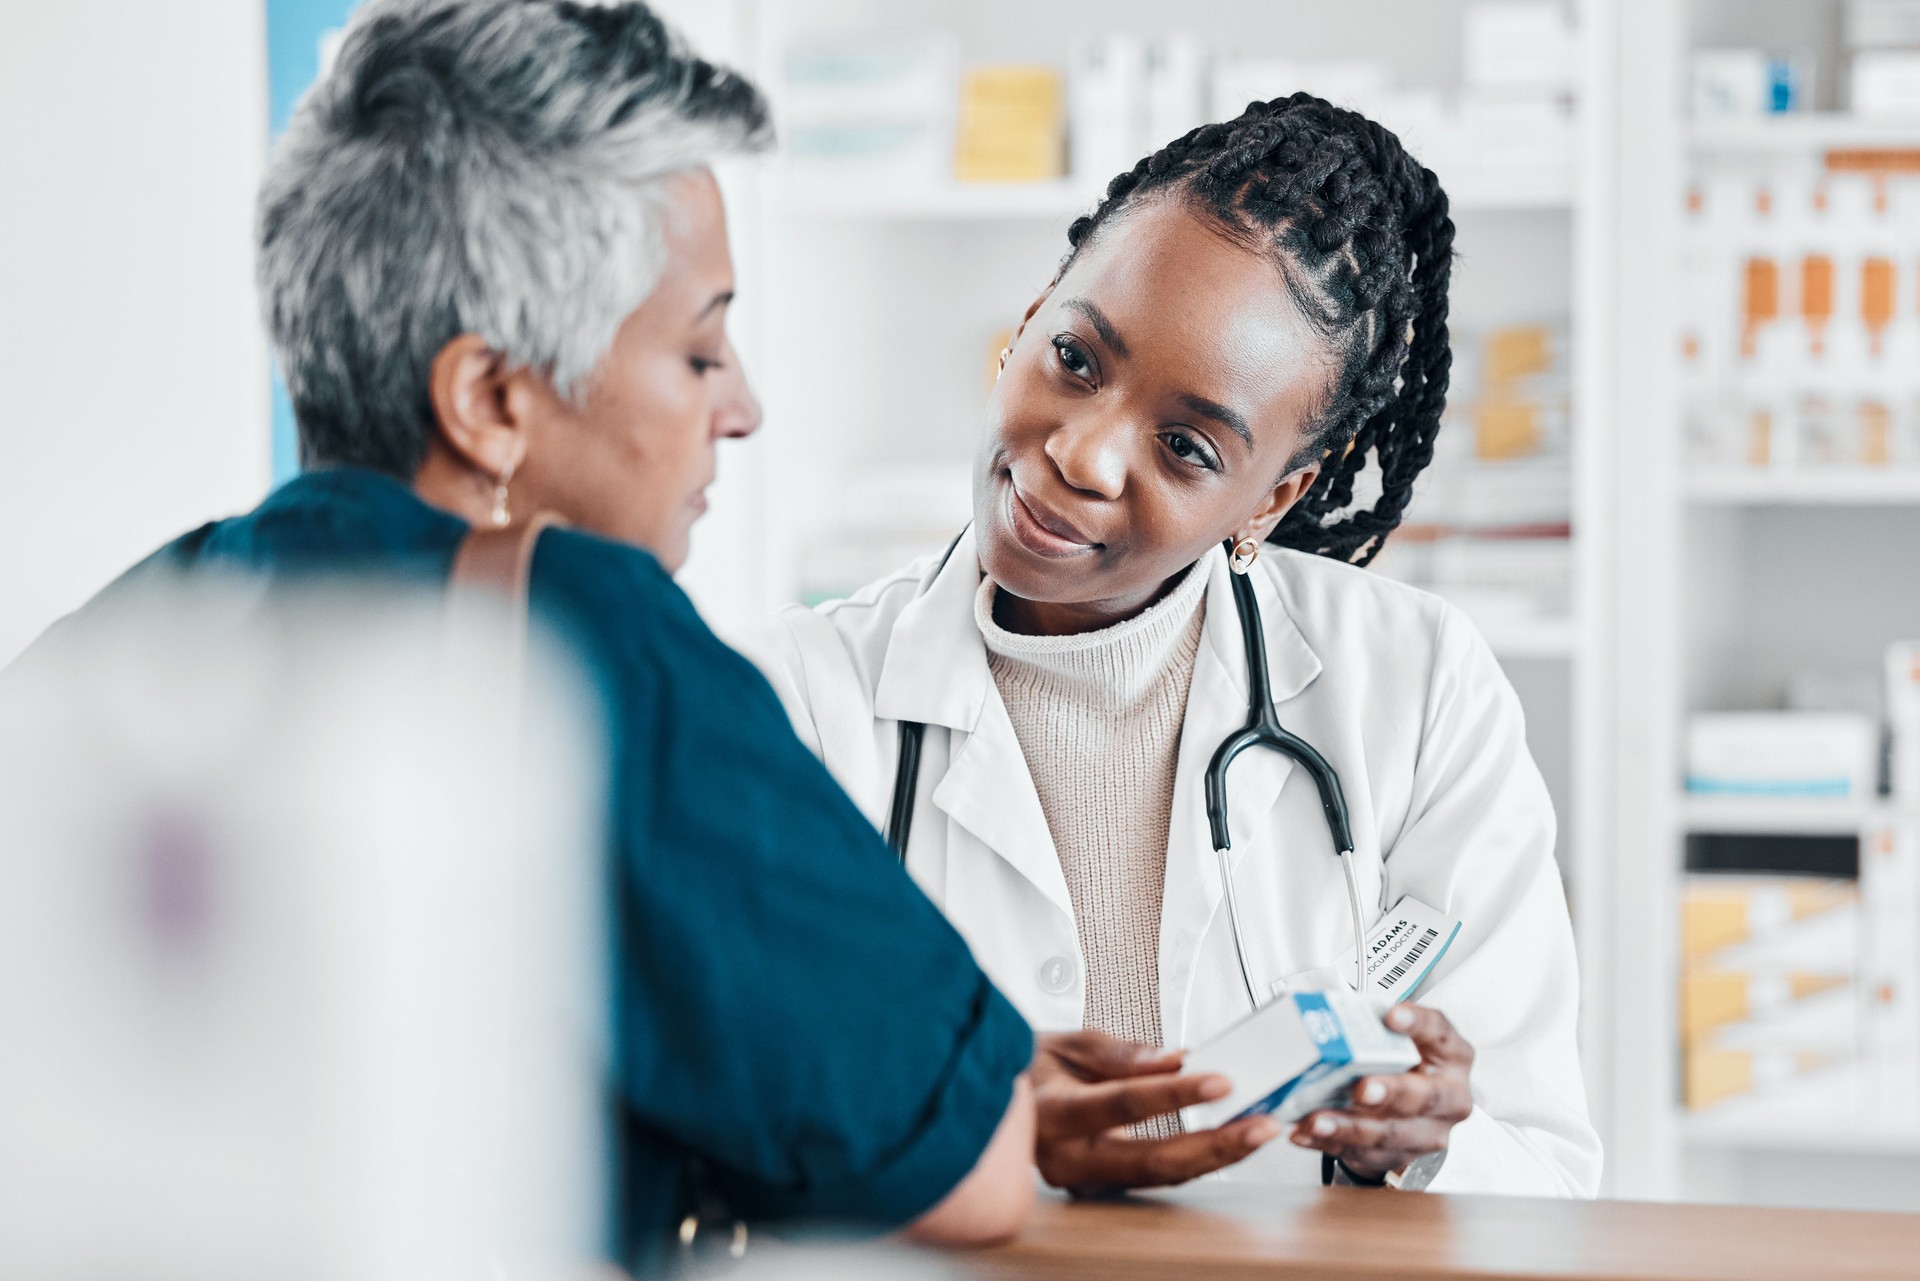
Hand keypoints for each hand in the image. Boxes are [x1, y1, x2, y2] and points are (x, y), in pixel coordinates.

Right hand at [1031, 1029, 1282, 1196]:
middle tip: (1261, 1127)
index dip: (1174, 1093)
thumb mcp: (1068, 1043)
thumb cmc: (1031, 1068)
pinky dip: (1193, 1159)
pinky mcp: (1098, 1189)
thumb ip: (1121, 1054)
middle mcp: (1065, 1158)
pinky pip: (1152, 1177)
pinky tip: (1227, 1141)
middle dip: (1214, 1145)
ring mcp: (1082, 1182)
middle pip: (1150, 1161)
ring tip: (1258, 1131)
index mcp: (1050, 1112)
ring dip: (1214, 1155)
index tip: (1220, 1080)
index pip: (1121, 1103)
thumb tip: (1174, 1060)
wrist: (997, 1103)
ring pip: (1158, 1176)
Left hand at [1287, 1003, 1472, 1182]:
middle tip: (1361, 1088)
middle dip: (1389, 1093)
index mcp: (1452, 1055)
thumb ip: (1376, 1026)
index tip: (1392, 1015)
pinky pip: (1364, 1152)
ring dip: (1348, 1128)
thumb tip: (1329, 1014)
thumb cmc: (1406, 1063)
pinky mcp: (1402, 1157)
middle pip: (1423, 1096)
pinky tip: (1308, 1134)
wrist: (1414, 1108)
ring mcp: (1429, 1132)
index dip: (1418, 1023)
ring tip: (1316, 1120)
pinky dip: (1331, 1143)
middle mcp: (1449, 1097)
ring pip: (1390, 1133)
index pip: (1440, 1033)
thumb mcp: (1402, 1038)